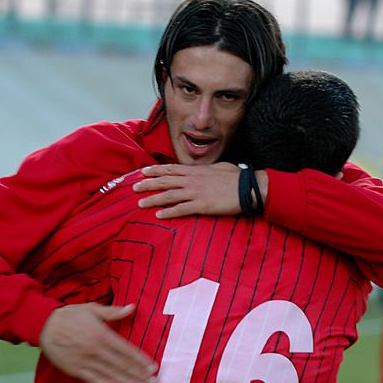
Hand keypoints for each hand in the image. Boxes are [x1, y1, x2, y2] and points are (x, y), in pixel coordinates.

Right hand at [40, 303, 157, 382]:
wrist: (44, 325)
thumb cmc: (70, 315)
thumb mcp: (93, 309)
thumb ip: (113, 311)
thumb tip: (132, 307)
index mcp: (102, 334)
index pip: (126, 349)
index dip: (140, 359)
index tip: (152, 367)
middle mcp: (95, 349)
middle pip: (121, 364)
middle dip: (138, 374)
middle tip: (152, 382)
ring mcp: (84, 360)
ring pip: (109, 373)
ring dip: (125, 381)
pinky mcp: (74, 369)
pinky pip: (91, 378)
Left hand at [133, 163, 266, 218]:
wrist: (248, 188)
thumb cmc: (236, 177)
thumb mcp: (219, 168)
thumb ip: (206, 170)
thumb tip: (202, 170)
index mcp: (196, 171)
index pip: (171, 169)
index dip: (155, 170)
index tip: (143, 172)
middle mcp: (192, 180)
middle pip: (165, 181)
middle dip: (148, 184)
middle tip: (134, 187)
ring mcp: (196, 193)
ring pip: (169, 195)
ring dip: (153, 199)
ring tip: (140, 203)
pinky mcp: (202, 205)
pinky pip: (182, 209)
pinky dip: (169, 212)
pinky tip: (159, 215)